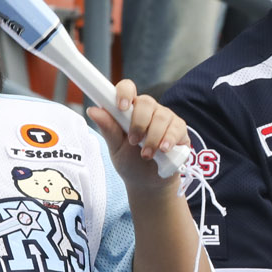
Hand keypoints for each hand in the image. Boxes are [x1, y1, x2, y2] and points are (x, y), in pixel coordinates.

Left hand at [91, 80, 189, 194]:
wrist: (149, 182)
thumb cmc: (130, 162)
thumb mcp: (116, 148)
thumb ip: (108, 129)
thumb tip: (92, 110)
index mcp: (129, 109)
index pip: (127, 88)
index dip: (125, 93)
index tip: (121, 107)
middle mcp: (148, 110)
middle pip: (146, 102)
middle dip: (139, 123)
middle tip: (134, 142)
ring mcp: (166, 118)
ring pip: (162, 117)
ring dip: (153, 138)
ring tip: (146, 155)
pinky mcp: (179, 130)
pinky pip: (176, 129)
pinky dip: (169, 140)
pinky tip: (163, 150)